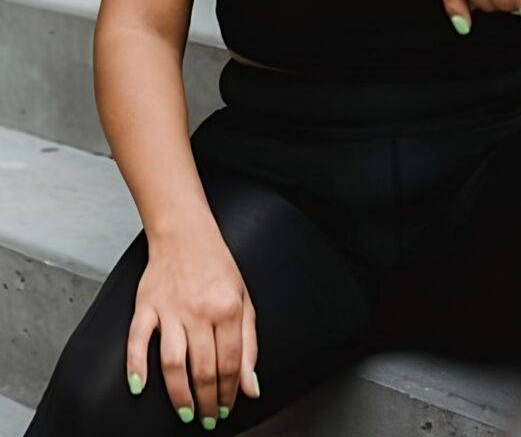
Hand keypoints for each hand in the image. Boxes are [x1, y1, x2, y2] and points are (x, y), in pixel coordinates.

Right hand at [125, 229, 259, 425]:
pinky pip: (137, 340)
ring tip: (185, 412)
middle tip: (206, 419)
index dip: (229, 393)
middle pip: (203, 369)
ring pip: (173, 363)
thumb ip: (249, 344)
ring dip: (179, 394)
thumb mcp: (243, 299)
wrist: (185, 234)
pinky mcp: (146, 306)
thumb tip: (252, 388)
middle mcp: (200, 311)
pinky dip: (136, 366)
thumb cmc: (217, 267)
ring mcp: (170, 310)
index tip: (225, 409)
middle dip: (207, 401)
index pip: (230, 364)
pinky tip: (139, 388)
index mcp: (228, 309)